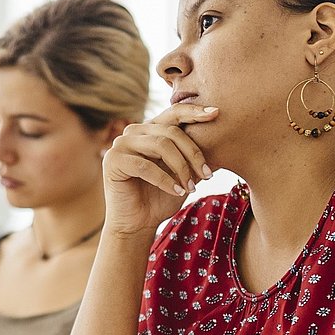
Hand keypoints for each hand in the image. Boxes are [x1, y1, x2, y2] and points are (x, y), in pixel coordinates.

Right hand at [102, 104, 218, 235]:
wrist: (138, 222)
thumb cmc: (162, 197)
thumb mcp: (185, 173)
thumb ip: (194, 155)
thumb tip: (222, 137)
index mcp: (151, 129)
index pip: (174, 114)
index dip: (194, 111)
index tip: (216, 113)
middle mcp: (134, 131)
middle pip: (171, 132)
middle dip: (193, 154)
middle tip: (207, 175)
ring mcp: (121, 144)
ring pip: (160, 145)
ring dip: (181, 168)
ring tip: (191, 187)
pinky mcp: (112, 160)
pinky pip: (145, 166)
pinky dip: (165, 180)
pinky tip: (177, 191)